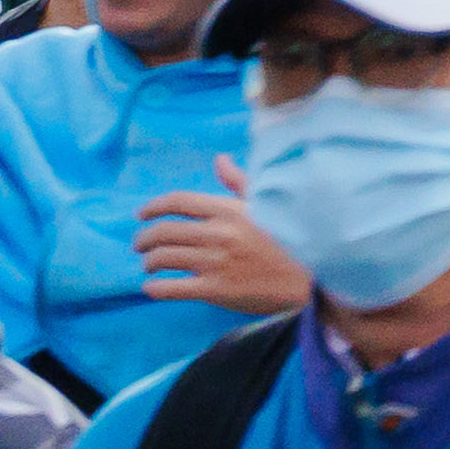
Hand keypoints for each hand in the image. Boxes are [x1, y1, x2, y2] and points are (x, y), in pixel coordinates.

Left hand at [134, 191, 307, 315]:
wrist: (308, 281)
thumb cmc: (288, 240)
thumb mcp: (265, 205)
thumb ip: (238, 182)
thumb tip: (219, 159)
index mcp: (229, 210)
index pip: (179, 201)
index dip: (153, 207)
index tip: (142, 214)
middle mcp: (218, 234)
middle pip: (163, 231)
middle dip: (143, 238)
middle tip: (140, 245)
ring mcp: (215, 263)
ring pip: (162, 258)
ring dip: (148, 262)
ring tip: (150, 265)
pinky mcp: (215, 290)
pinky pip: (171, 288)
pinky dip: (154, 288)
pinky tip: (152, 287)